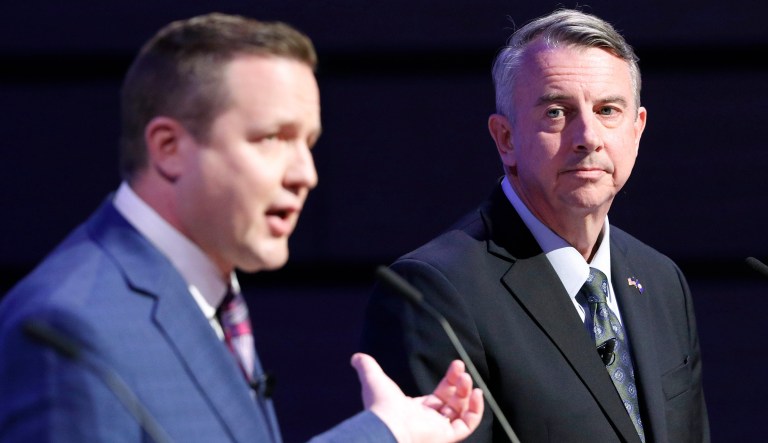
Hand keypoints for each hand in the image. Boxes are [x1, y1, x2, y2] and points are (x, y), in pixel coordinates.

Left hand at [351, 353, 483, 442]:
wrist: (387, 425)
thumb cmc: (381, 405)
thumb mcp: (374, 379)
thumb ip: (367, 366)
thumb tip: (356, 357)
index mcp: (416, 409)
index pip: (440, 394)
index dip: (450, 379)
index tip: (457, 365)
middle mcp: (429, 420)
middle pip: (453, 401)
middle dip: (460, 384)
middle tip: (462, 370)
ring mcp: (439, 430)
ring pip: (461, 412)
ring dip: (467, 394)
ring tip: (468, 379)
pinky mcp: (447, 436)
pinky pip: (468, 425)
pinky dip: (476, 410)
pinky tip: (477, 393)